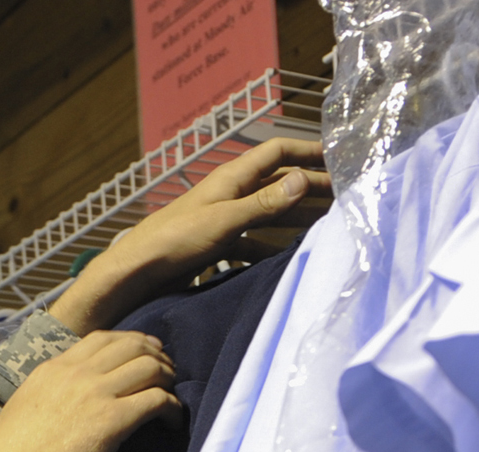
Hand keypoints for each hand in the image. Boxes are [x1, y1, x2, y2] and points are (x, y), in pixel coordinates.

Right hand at [0, 330, 179, 451]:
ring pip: (150, 367)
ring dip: (168, 379)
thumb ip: (51, 390)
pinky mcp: (113, 420)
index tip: (145, 352)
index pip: (103, 339)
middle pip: (132, 345)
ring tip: (171, 396)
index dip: (131, 341)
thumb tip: (72, 395)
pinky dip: (172, 408)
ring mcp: (96, 393)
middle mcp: (77, 373)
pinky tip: (172, 422)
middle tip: (167, 373)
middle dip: (157, 355)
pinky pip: (157, 400)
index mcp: (55, 367)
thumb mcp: (26, 404)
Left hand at [49, 137, 331, 333]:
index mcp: (230, 179)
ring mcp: (223, 221)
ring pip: (268, 216)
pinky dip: (271, 249)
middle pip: (278, 185)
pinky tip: (286, 259)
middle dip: (310, 189)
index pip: (276, 153)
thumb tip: (303, 180)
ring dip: (295, 220)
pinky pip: (252, 244)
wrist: (135, 274)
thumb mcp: (223, 221)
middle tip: (344, 198)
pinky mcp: (216, 247)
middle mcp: (229, 195)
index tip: (338, 157)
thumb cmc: (172, 241)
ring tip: (325, 229)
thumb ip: (263, 204)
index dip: (307, 151)